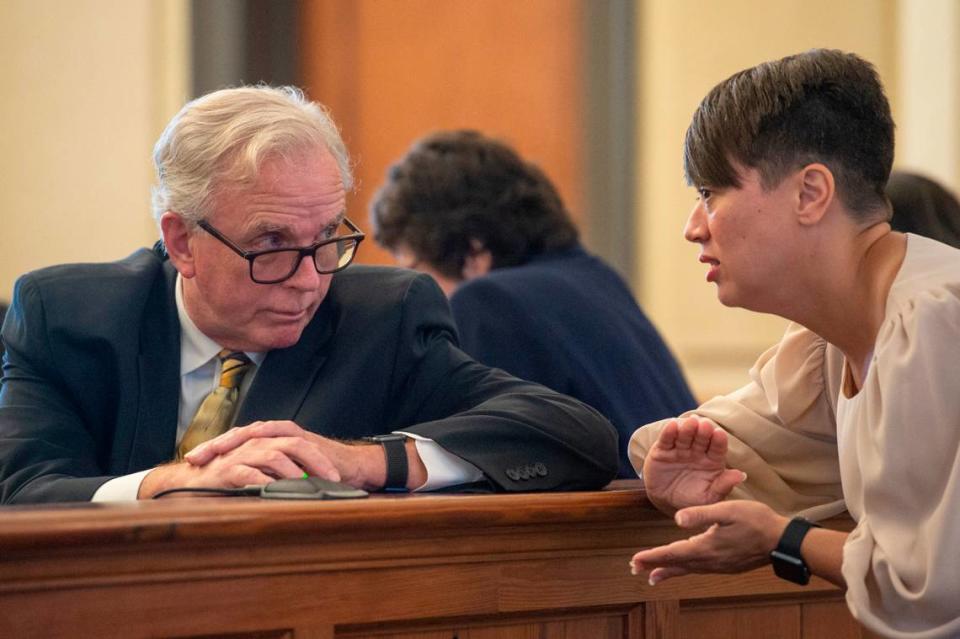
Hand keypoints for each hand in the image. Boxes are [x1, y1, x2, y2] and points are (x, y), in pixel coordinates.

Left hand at [180, 420, 386, 486]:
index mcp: (266, 444)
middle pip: (238, 434)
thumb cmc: (318, 477)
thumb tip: (237, 499)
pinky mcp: (303, 437)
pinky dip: (268, 442)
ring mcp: (287, 434)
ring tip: (215, 453)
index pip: (234, 444)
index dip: (212, 451)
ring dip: (233, 441)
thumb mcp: (285, 482)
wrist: (352, 469)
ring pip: (255, 431)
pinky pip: (282, 435)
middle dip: (214, 445)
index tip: (189, 462)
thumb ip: (265, 483)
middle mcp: (273, 435)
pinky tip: (252, 443)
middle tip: (194, 458)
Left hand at [630, 500, 787, 584]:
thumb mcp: (727, 510)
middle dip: (655, 566)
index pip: (673, 552)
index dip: (653, 556)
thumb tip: (678, 519)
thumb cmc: (756, 520)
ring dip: (669, 571)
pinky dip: (686, 569)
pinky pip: (700, 570)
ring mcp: (719, 565)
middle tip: (634, 569)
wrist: (782, 540)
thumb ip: (701, 514)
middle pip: (677, 565)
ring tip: (653, 575)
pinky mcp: (727, 566)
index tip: (635, 560)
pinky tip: (684, 566)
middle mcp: (710, 560)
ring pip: (688, 569)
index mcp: (707, 547)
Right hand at [641, 416, 745, 513]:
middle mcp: (697, 452)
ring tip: (691, 422)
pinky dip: (669, 432)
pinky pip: (666, 440)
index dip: (719, 441)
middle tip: (705, 425)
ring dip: (688, 428)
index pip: (717, 448)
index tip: (720, 434)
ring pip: (684, 436)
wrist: (666, 503)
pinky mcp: (662, 450)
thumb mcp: (709, 497)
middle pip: (701, 439)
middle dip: (704, 431)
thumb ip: (723, 485)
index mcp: (712, 460)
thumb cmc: (692, 500)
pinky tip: (673, 425)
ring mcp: (679, 449)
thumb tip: (741, 475)